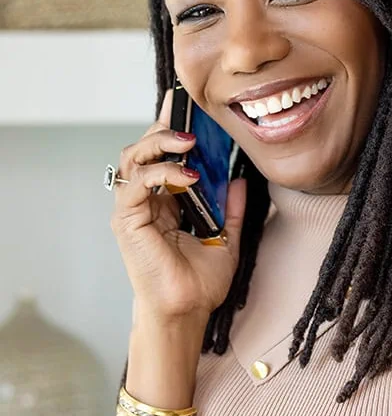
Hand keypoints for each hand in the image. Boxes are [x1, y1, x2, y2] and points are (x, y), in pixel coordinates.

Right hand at [109, 88, 246, 321]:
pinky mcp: (127, 219)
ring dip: (161, 143)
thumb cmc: (199, 283)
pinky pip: (137, 183)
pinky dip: (160, 172)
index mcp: (166, 201)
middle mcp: (146, 200)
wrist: (187, 311)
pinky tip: (187, 174)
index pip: (164, 154)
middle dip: (167, 127)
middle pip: (145, 147)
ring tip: (190, 142)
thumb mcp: (226, 239)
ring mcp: (133, 208)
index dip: (173, 127)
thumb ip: (230, 209)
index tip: (189, 104)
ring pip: (135, 157)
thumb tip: (239, 180)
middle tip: (192, 118)